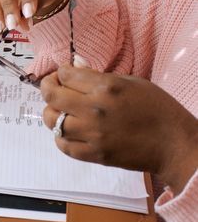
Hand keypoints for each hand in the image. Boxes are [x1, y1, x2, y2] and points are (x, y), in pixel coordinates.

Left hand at [41, 65, 197, 193]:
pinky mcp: (94, 154)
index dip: (61, 72)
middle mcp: (94, 109)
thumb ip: (99, 76)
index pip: (66, 74)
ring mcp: (92, 134)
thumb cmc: (157, 108)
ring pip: (52, 121)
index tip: (64, 74)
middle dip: (48, 87)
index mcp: (106, 87)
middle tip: (52, 87)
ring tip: (60, 111)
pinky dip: (60, 137)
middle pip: (52, 96)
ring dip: (52, 113)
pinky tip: (68, 131)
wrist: (173, 143)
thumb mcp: (132, 82)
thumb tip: (75, 67)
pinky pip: (63, 145)